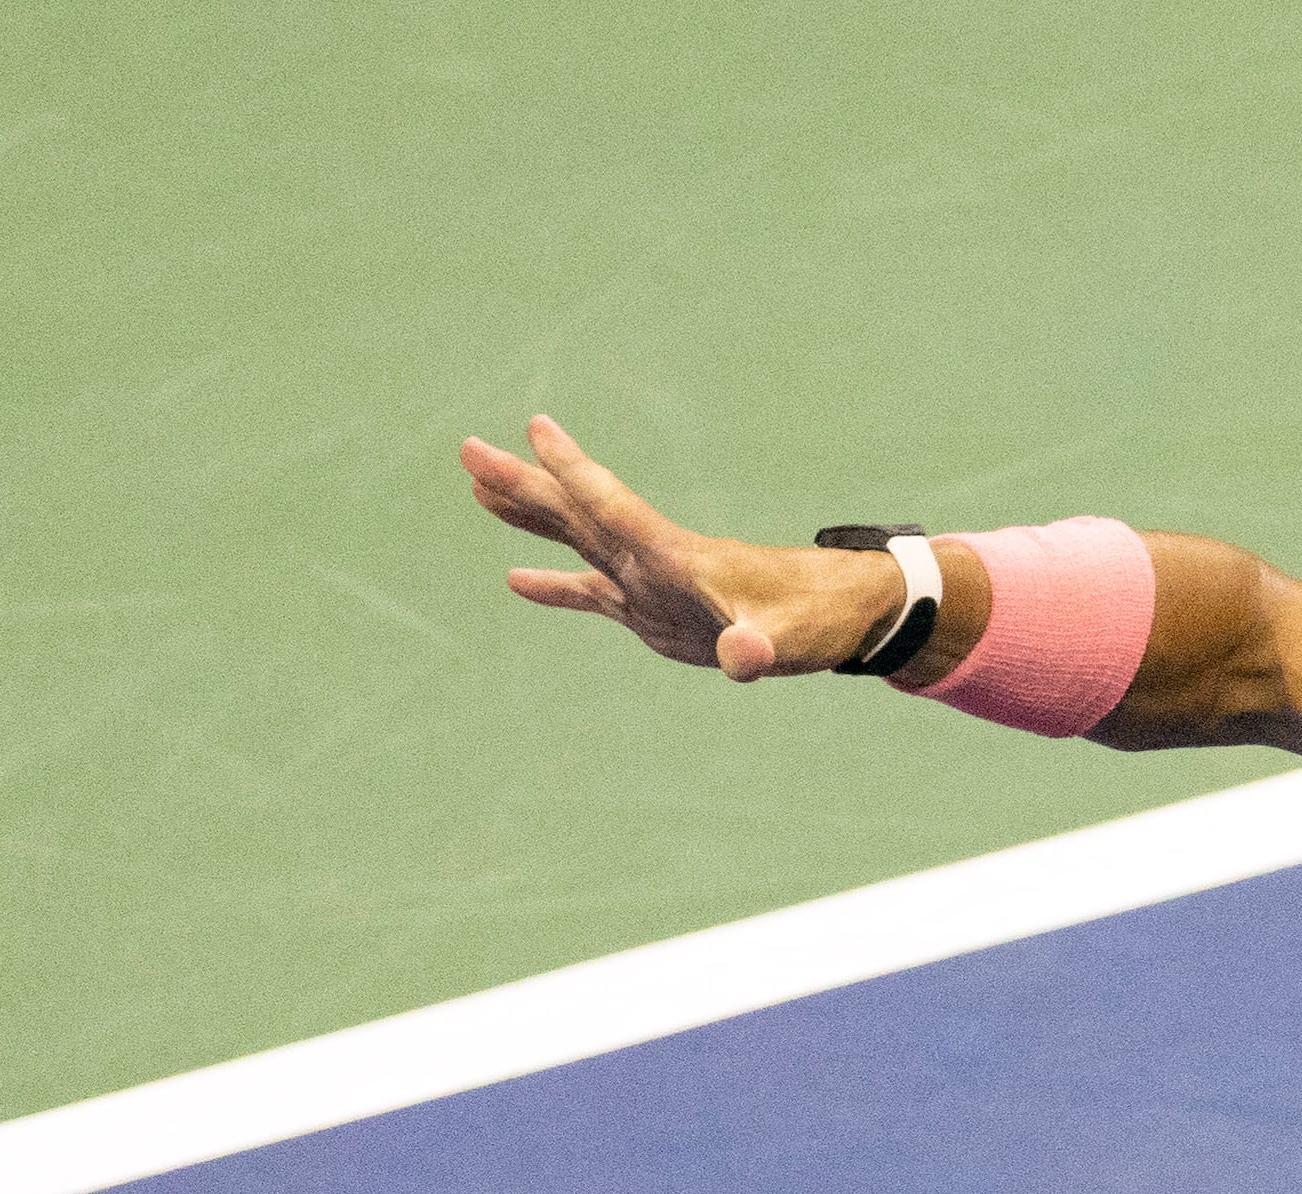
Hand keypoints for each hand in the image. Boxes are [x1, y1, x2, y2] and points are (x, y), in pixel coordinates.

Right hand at [456, 413, 902, 681]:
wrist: (835, 617)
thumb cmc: (814, 622)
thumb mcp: (786, 642)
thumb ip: (758, 648)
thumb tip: (742, 658)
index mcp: (678, 558)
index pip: (616, 508)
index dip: (576, 473)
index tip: (536, 428)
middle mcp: (654, 560)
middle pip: (578, 513)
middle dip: (525, 484)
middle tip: (466, 448)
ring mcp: (649, 583)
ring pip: (578, 539)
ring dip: (530, 513)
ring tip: (475, 484)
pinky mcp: (653, 612)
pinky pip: (592, 592)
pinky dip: (556, 586)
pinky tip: (514, 578)